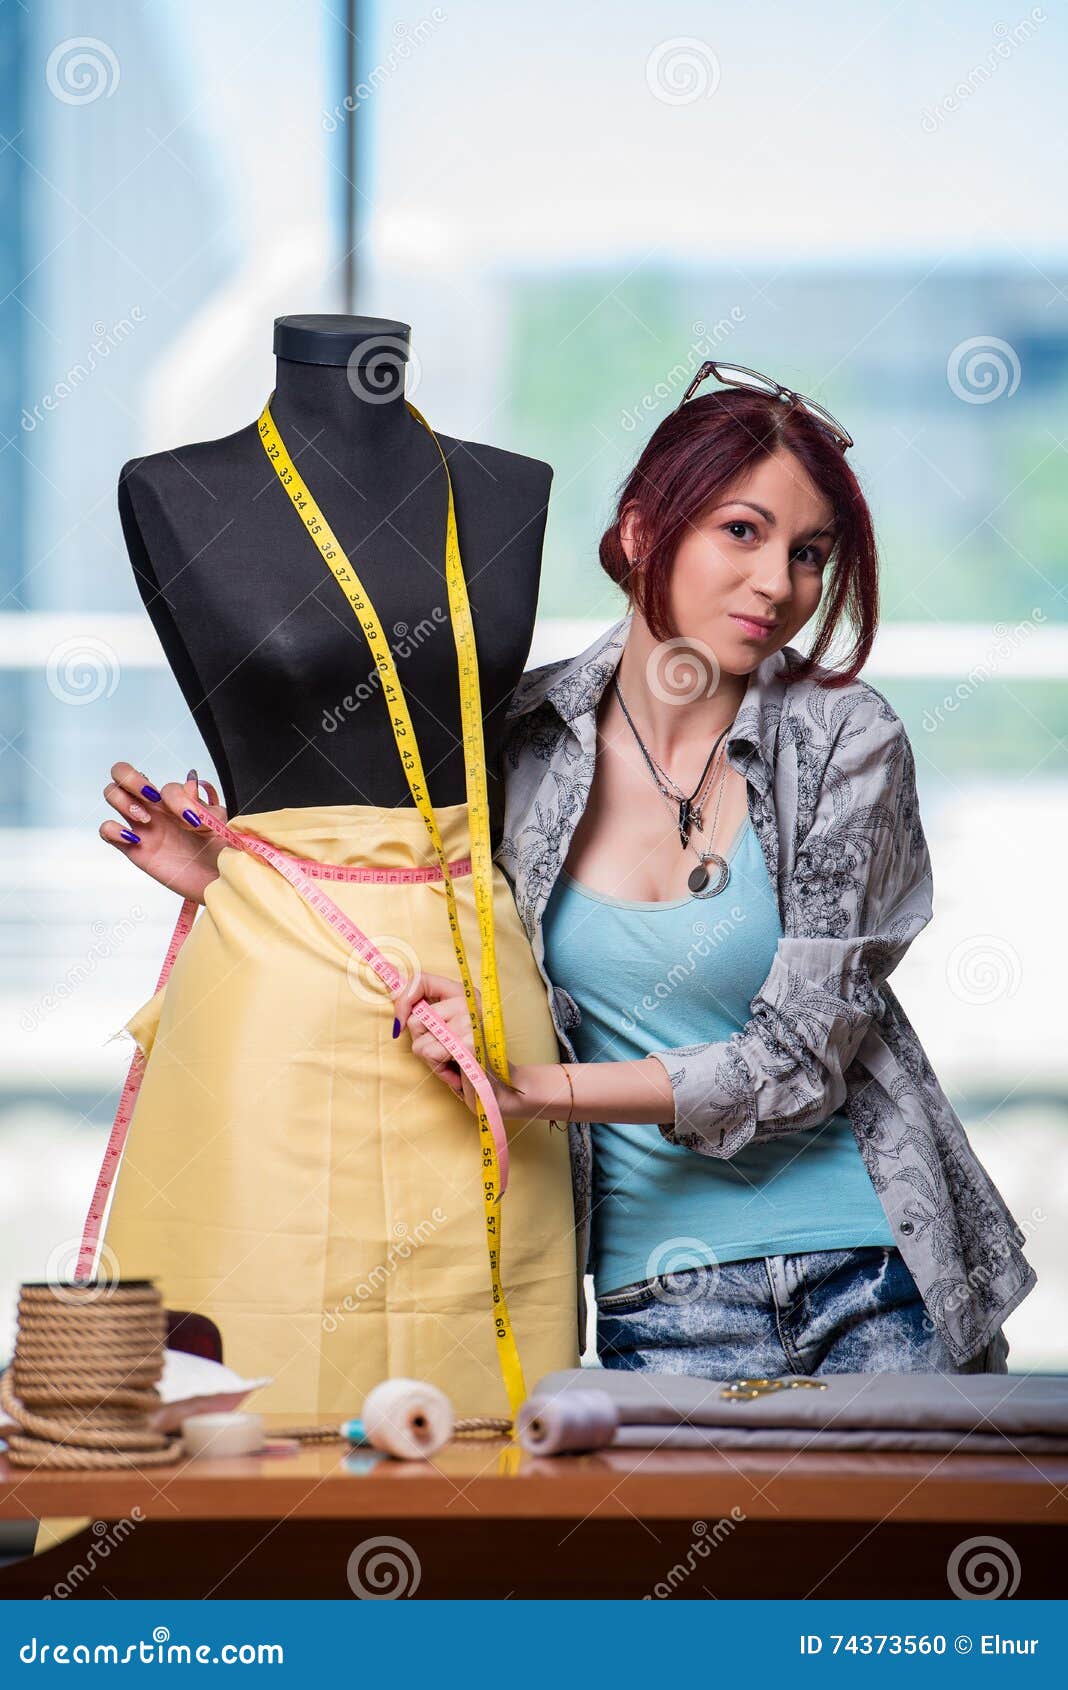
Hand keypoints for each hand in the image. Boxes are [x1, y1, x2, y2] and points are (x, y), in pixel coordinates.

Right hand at [100, 763, 226, 903]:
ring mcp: (141, 827)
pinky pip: (106, 831)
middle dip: (131, 778)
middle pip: (122, 774)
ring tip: (147, 820)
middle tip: (151, 798)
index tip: (192, 821)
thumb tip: (189, 785)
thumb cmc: (218, 852)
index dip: (177, 799)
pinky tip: (135, 839)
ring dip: (124, 802)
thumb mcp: (219, 825)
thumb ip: (205, 806)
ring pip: (112, 795)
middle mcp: (154, 809)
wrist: (215, 882)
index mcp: (176, 802)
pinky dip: (113, 830)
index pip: (166, 786)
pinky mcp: (132, 848)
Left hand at [391, 970, 522, 1116]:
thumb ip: (427, 1014)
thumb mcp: (448, 1030)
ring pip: (419, 1042)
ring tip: (454, 1063)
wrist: (501, 1090)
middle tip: (446, 1052)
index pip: (420, 979)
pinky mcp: (468, 1042)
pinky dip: (439, 1070)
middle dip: (423, 1042)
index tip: (400, 1022)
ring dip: (432, 1060)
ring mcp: (470, 1021)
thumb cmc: (470, 1062)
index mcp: (465, 993)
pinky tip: (458, 1073)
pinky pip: (430, 1054)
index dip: (402, 1000)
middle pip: (415, 1019)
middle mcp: (470, 1001)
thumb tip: (394, 996)